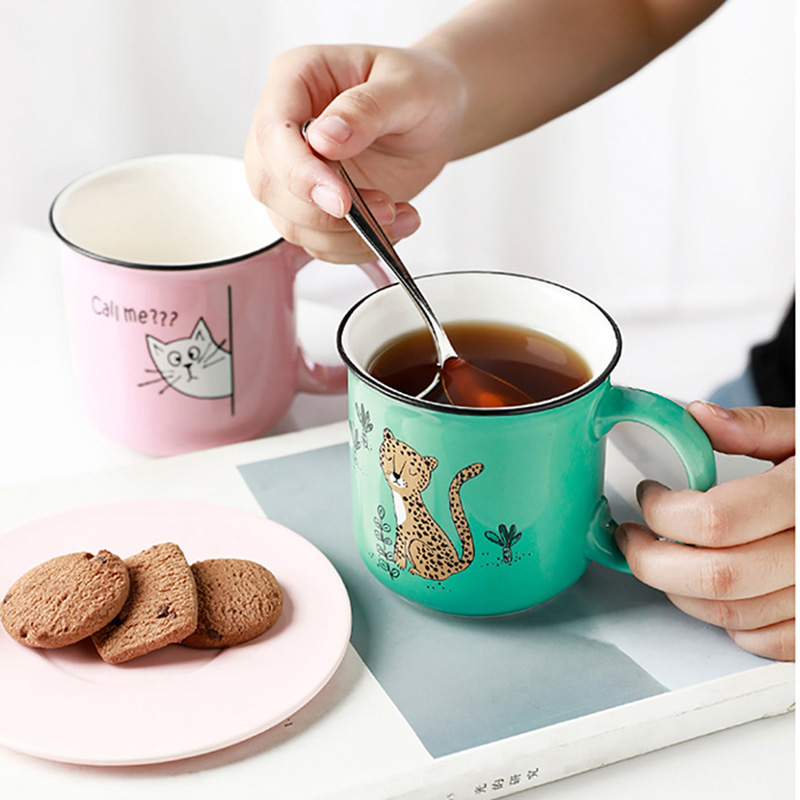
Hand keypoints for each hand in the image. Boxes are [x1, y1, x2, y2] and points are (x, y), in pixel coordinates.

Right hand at [244, 44, 466, 262]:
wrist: (438, 119)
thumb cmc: (422, 89)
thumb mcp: (409, 88)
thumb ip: (366, 109)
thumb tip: (325, 138)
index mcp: (296, 78)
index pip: (272, 134)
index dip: (300, 175)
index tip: (342, 201)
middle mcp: (286, 127)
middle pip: (270, 186)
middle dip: (325, 214)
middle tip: (386, 209)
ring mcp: (297, 171)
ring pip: (292, 223)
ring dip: (347, 236)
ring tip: (400, 215)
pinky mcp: (316, 205)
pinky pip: (319, 242)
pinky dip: (357, 247)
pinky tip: (395, 226)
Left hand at [615, 403, 794, 660]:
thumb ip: (755, 427)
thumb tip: (700, 418)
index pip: (715, 519)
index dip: (663, 511)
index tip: (648, 495)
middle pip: (715, 576)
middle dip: (652, 560)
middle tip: (632, 538)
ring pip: (730, 614)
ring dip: (679, 590)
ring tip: (663, 558)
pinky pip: (761, 640)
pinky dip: (724, 619)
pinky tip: (712, 587)